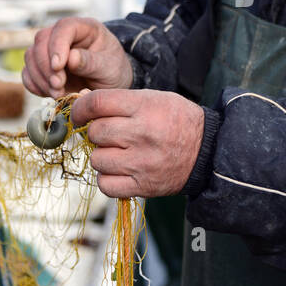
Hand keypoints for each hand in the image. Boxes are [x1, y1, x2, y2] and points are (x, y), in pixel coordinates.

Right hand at [22, 17, 133, 96]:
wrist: (109, 85)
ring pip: (31, 57)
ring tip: (58, 93)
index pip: (64, 28)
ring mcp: (49, 50)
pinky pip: (28, 73)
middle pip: (41, 41)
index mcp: (84, 28)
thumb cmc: (113, 70)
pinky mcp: (42, 67)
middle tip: (59, 86)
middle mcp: (63, 35)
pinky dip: (34, 85)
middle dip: (47, 66)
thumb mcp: (109, 67)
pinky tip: (49, 93)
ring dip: (40, 77)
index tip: (58, 66)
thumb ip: (91, 62)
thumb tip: (70, 58)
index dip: (57, 46)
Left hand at [70, 89, 204, 197]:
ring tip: (116, 153)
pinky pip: (106, 184)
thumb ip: (119, 101)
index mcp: (145, 107)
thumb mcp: (153, 99)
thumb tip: (81, 104)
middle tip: (107, 134)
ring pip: (97, 159)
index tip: (79, 115)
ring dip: (101, 156)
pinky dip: (107, 178)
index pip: (97, 103)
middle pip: (96, 132)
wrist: (207, 151)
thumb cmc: (176, 120)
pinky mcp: (143, 186)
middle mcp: (143, 134)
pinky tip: (118, 170)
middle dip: (96, 132)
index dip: (80, 108)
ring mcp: (142, 162)